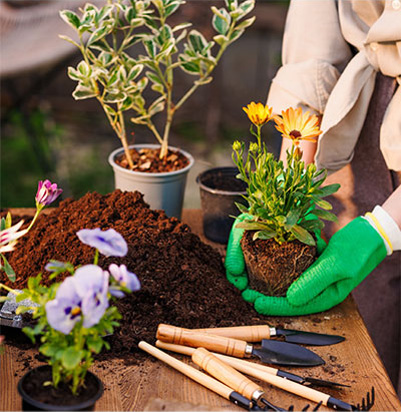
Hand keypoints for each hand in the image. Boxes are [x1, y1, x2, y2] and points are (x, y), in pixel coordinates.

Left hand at [225, 215, 386, 314]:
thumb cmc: (358, 249)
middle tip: (245, 291)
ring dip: (269, 281)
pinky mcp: (312, 263)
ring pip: (287, 282)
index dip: (273, 305)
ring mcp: (315, 276)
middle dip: (266, 295)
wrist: (371, 233)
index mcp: (326, 296)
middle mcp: (318, 289)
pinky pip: (292, 267)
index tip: (254, 301)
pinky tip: (263, 262)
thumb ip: (313, 281)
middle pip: (288, 296)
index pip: (295, 306)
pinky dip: (279, 266)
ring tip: (250, 280)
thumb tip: (290, 298)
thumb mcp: (335, 265)